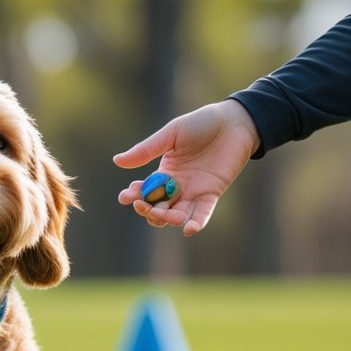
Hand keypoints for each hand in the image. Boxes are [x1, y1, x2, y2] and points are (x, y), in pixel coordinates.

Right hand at [113, 99, 259, 236]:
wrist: (234, 121)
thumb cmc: (202, 123)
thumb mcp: (171, 134)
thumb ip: (147, 150)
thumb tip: (117, 161)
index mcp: (164, 172)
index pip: (145, 190)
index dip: (134, 196)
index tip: (125, 197)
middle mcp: (177, 186)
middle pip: (158, 207)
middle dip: (149, 210)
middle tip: (143, 206)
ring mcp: (194, 192)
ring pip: (176, 214)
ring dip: (168, 218)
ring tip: (167, 215)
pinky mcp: (212, 194)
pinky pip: (202, 213)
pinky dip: (196, 223)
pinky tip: (189, 229)